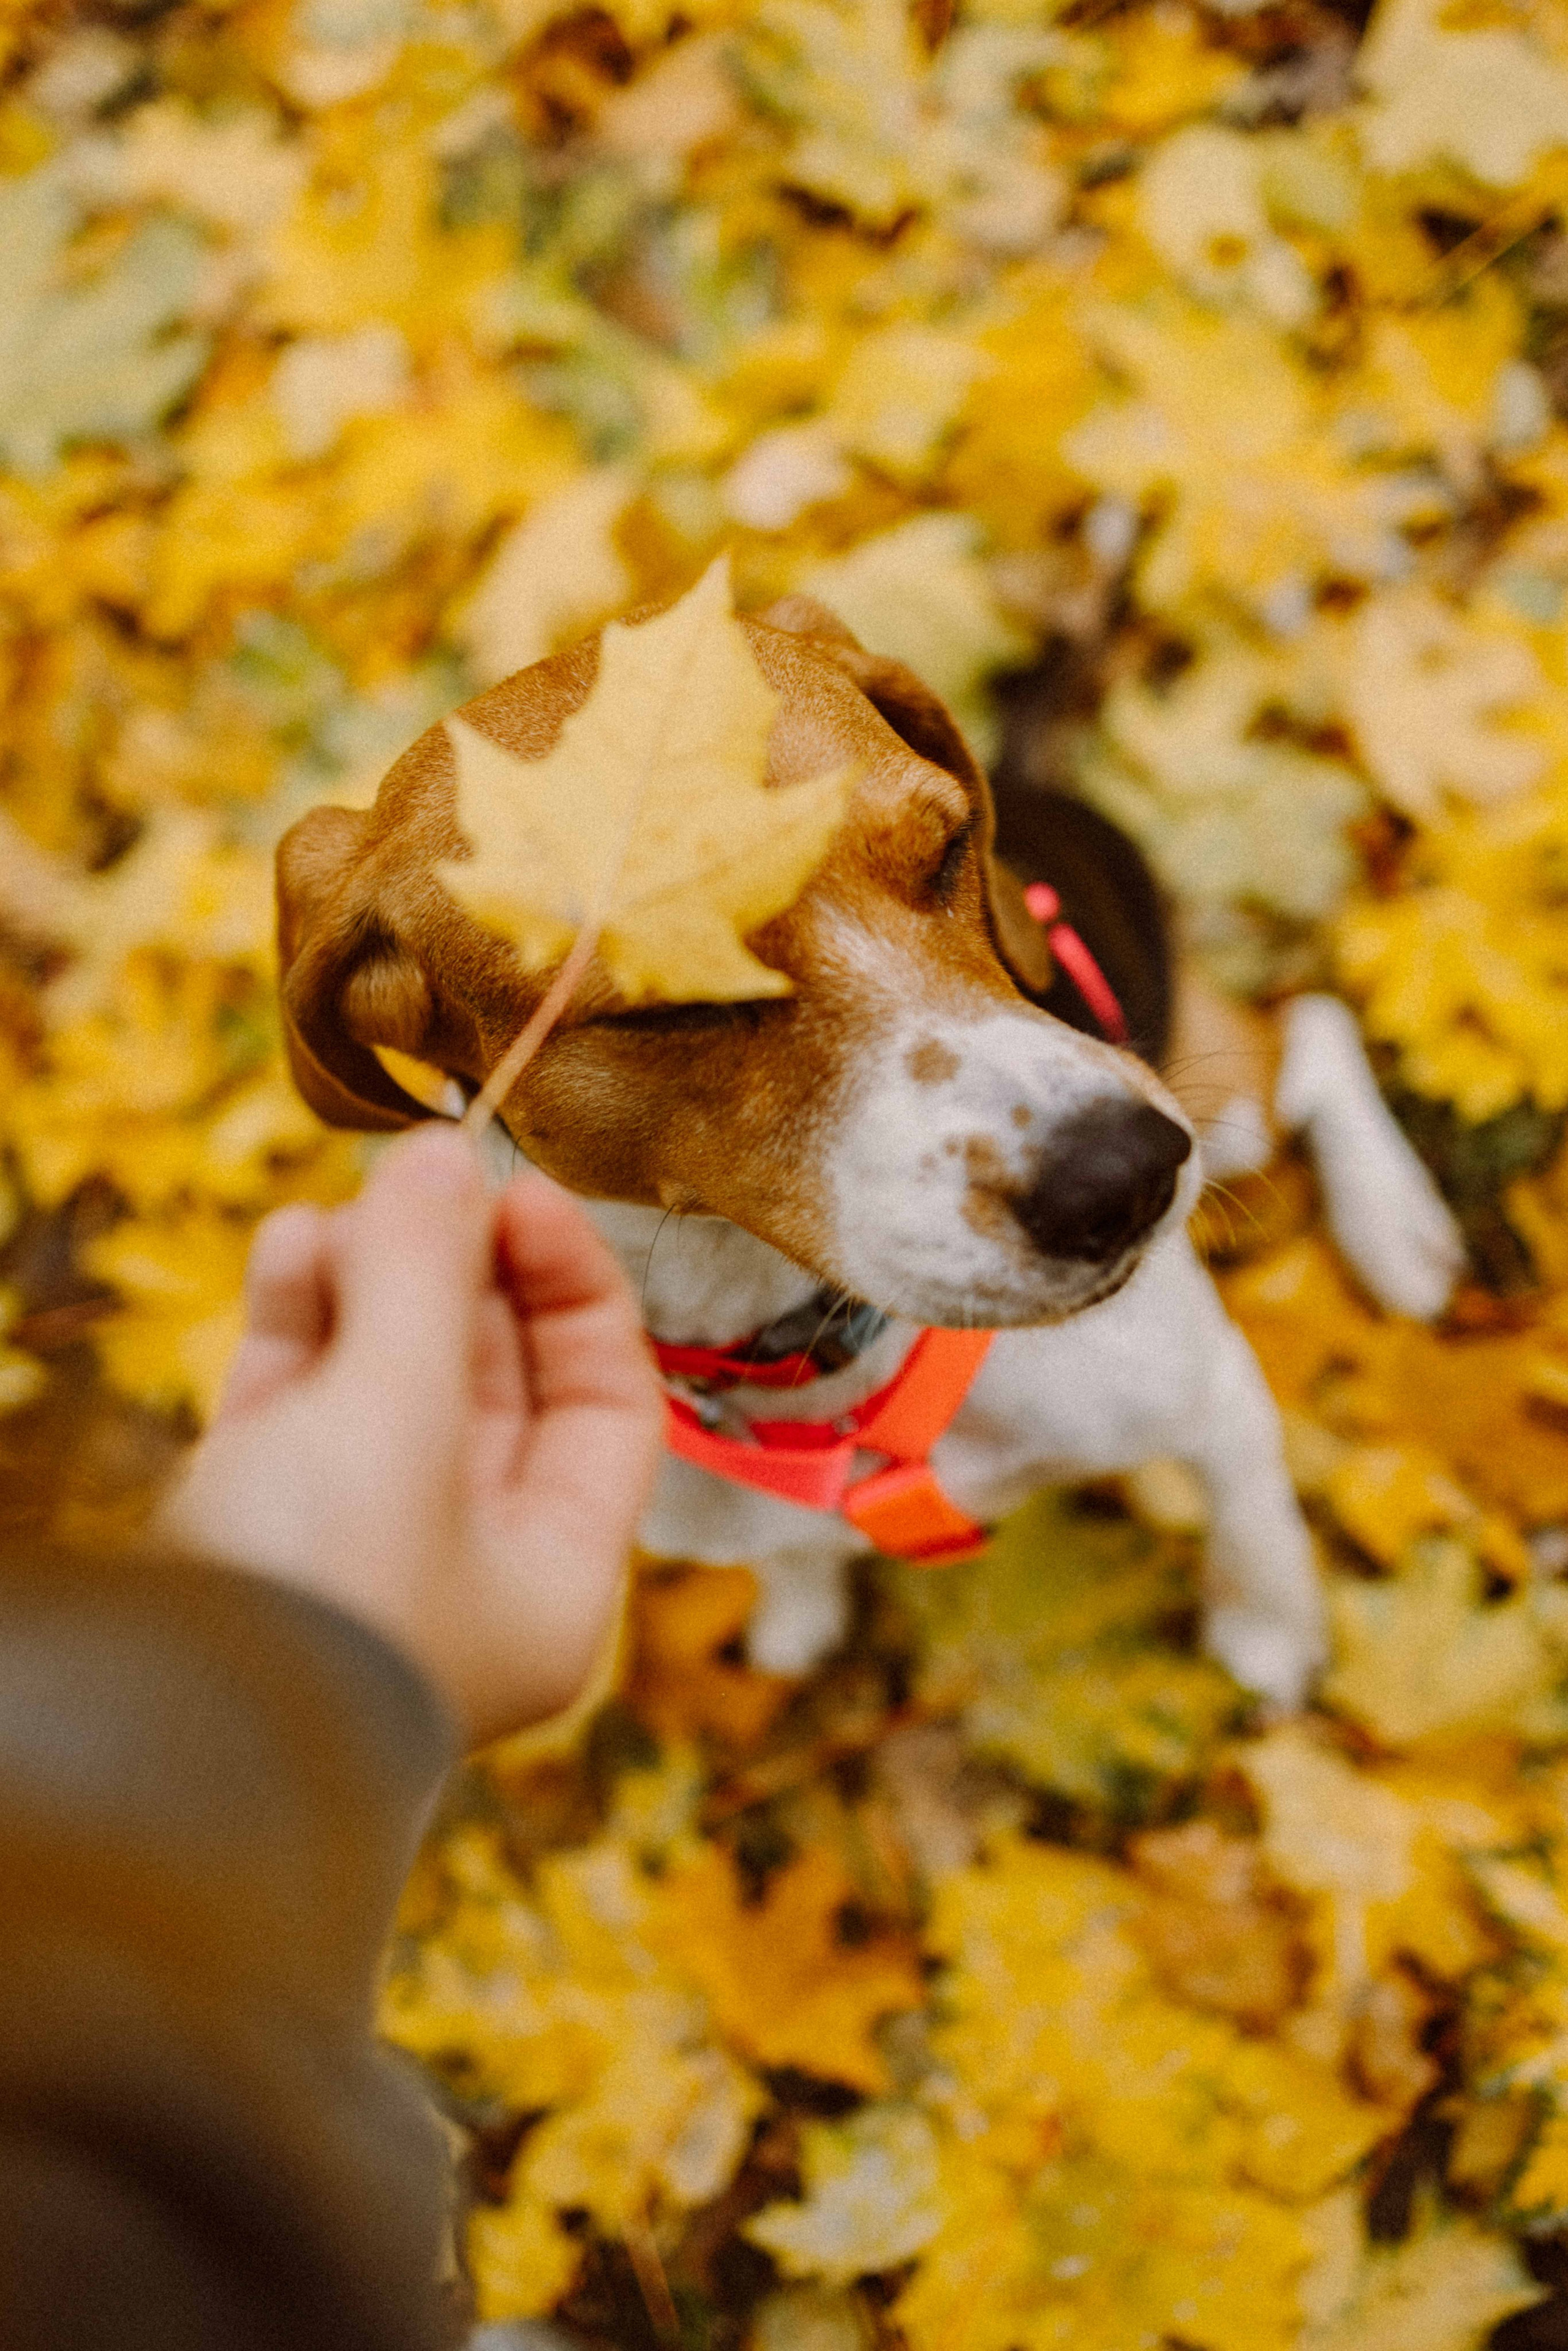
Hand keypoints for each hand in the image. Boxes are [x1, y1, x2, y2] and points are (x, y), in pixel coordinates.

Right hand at [159, 1123, 663, 1745]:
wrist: (144, 1725)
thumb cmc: (322, 1592)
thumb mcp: (402, 1414)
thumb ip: (428, 1275)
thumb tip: (444, 1155)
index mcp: (551, 1580)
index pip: (608, 1406)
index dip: (576, 1288)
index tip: (524, 1195)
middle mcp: (463, 1570)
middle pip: (494, 1381)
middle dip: (459, 1271)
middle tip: (423, 1179)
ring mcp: (352, 1548)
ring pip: (387, 1382)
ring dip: (374, 1281)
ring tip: (344, 1210)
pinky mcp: (252, 1526)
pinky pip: (299, 1401)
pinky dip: (302, 1317)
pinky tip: (295, 1243)